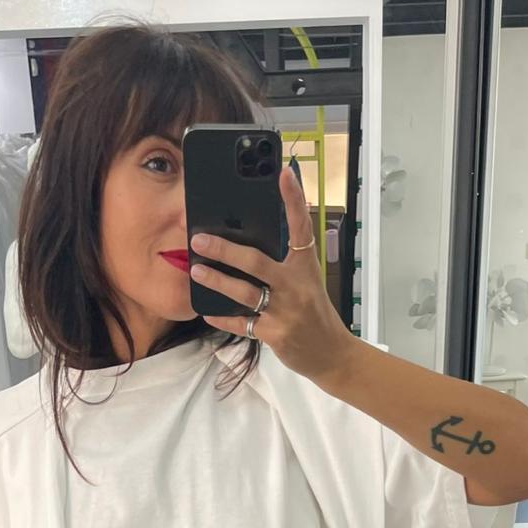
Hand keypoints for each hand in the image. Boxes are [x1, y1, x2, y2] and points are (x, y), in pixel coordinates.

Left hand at [190, 165, 352, 385]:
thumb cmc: (315, 314)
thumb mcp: (307, 282)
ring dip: (217, 280)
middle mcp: (296, 286)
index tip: (284, 174)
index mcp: (306, 267)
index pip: (301, 228)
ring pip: (244, 292)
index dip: (294, 200)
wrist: (331, 354)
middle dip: (225, 250)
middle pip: (256, 262)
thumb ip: (285, 264)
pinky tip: (207, 312)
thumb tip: (251, 244)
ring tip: (196, 269)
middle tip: (200, 238)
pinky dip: (223, 317)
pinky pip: (242, 323)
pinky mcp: (275, 334)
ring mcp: (285, 311)